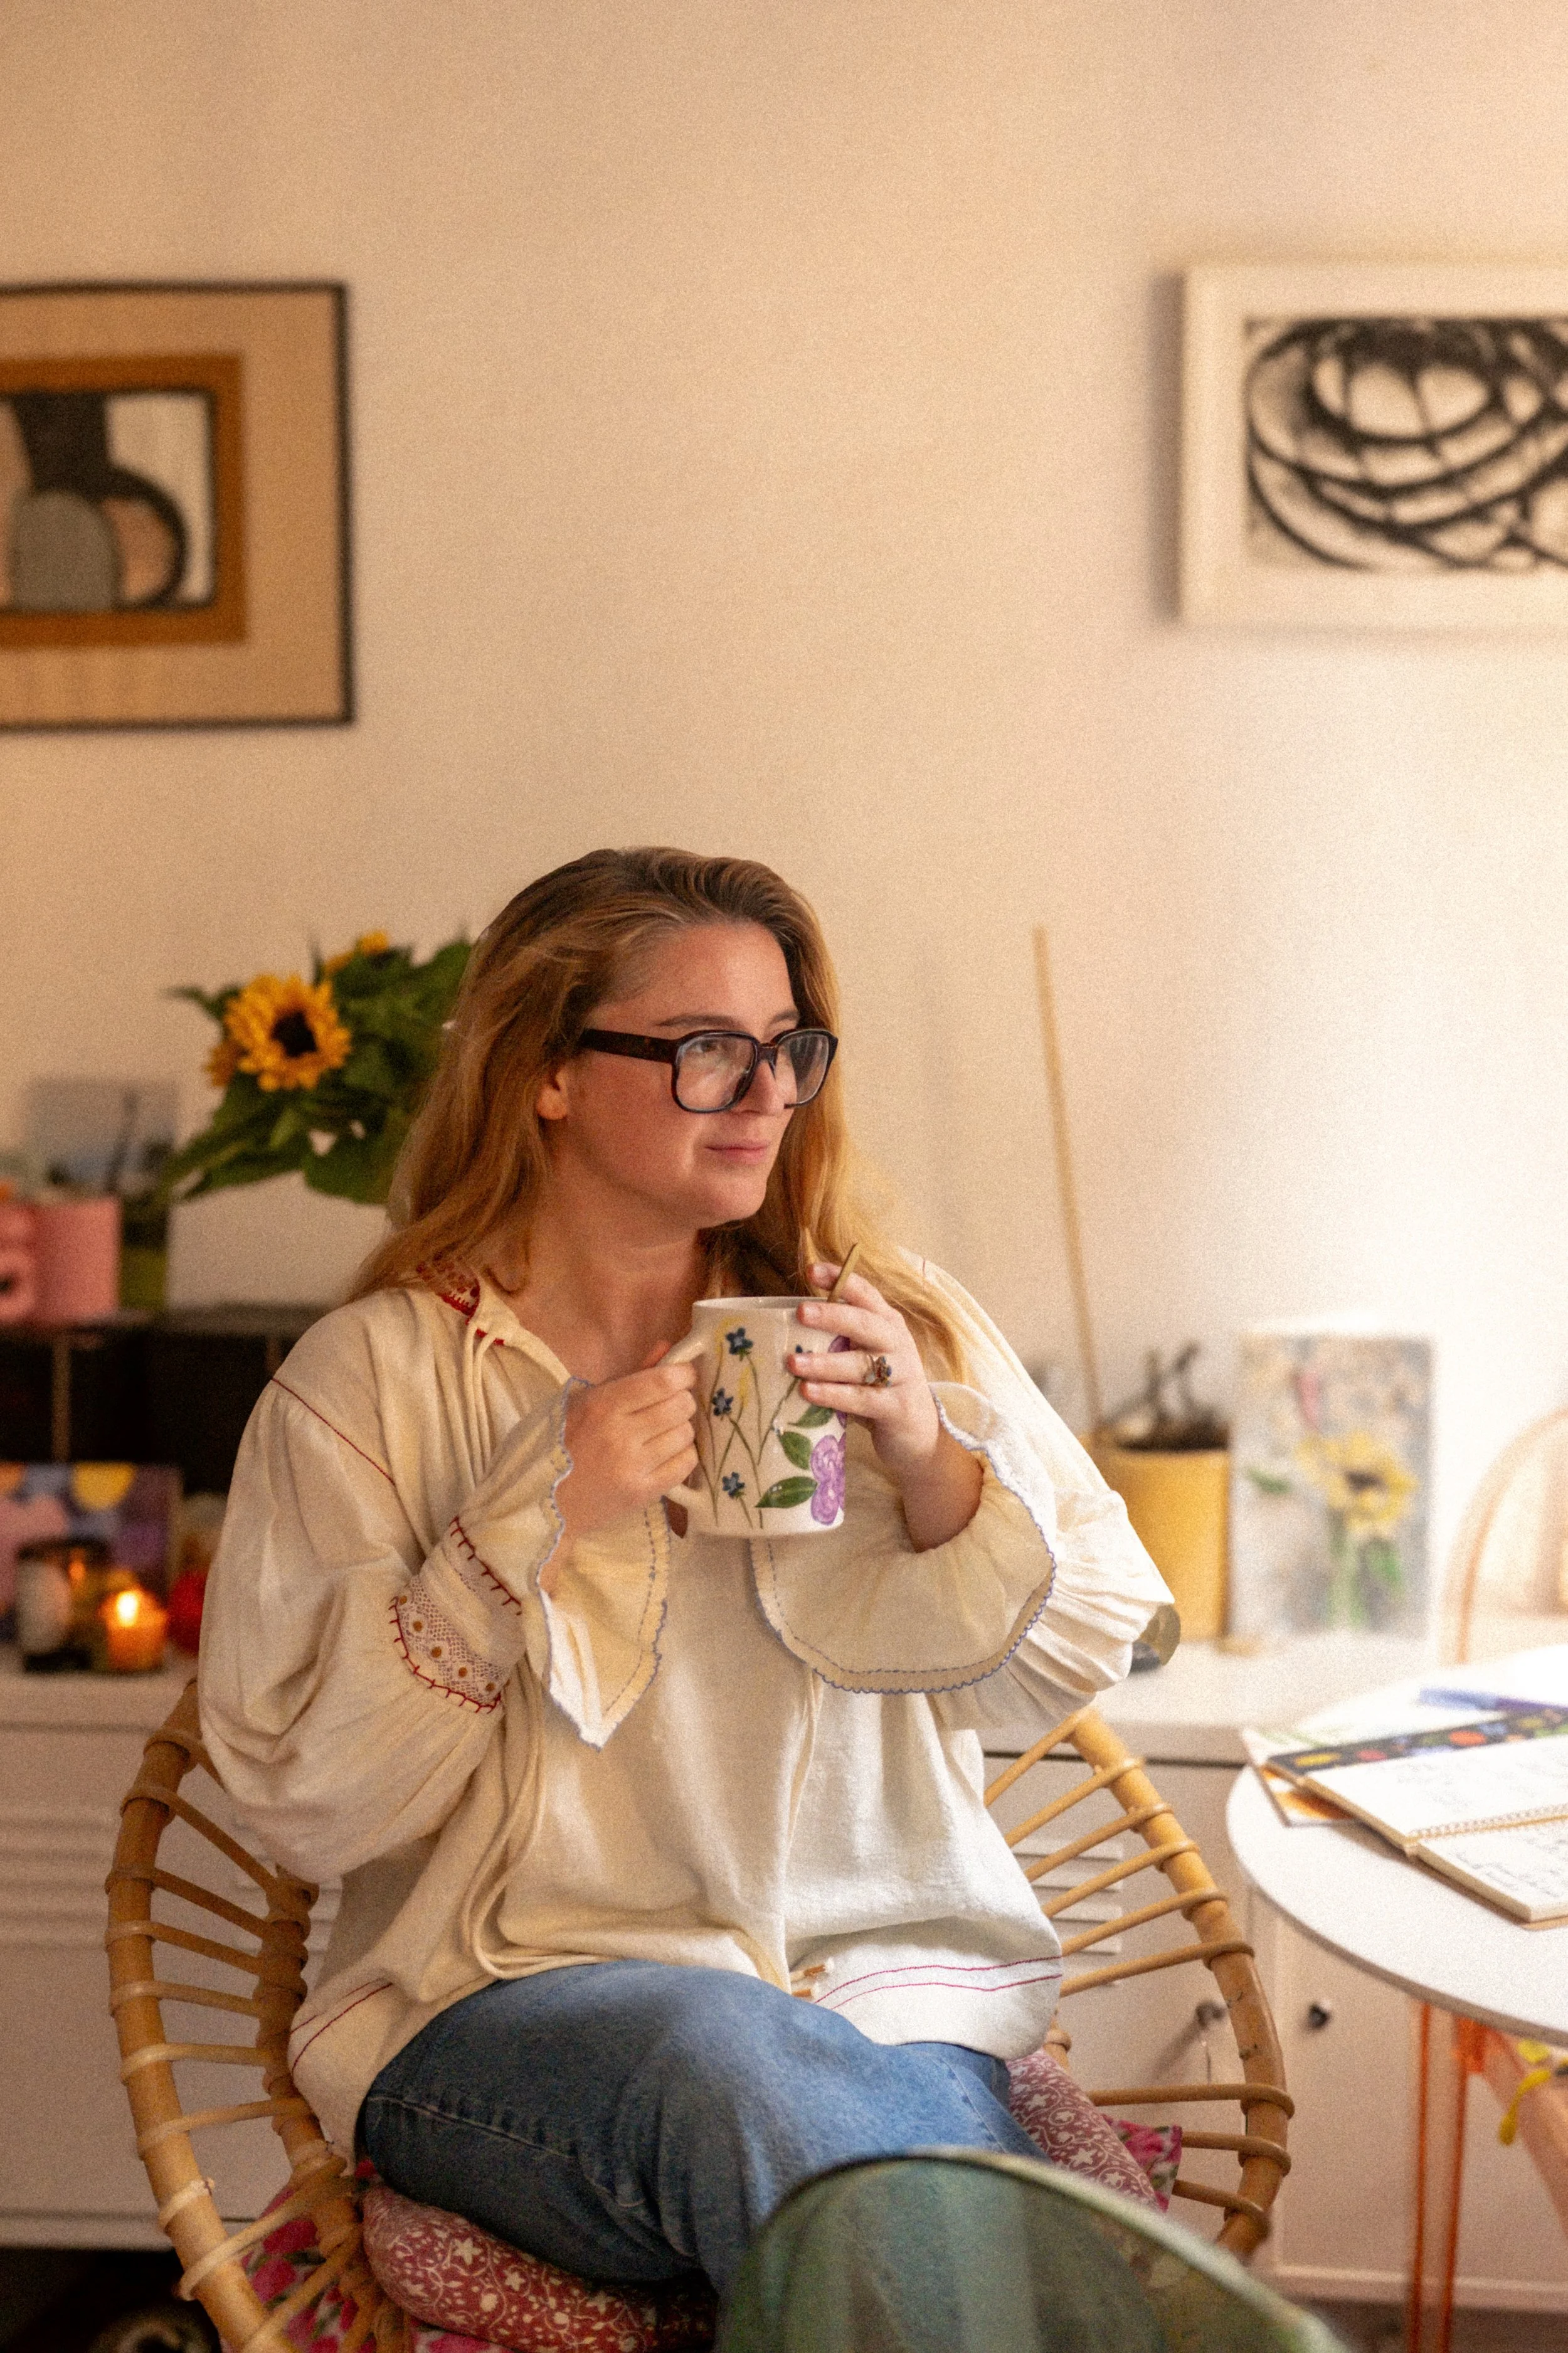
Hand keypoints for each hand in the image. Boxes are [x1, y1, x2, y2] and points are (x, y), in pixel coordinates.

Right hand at [556, 1354, 698, 1540]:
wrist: (542, 1499)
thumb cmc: (561, 1443)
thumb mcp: (584, 1400)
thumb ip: (631, 1374)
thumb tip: (669, 1349)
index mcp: (602, 1405)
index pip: (662, 1382)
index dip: (683, 1374)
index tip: (683, 1375)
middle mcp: (620, 1434)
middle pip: (681, 1406)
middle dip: (682, 1400)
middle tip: (670, 1405)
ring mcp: (633, 1467)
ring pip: (686, 1434)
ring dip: (681, 1428)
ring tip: (663, 1431)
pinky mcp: (643, 1493)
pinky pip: (685, 1464)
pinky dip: (682, 1454)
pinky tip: (666, 1453)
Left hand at [787, 1263, 981, 1548]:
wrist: (919, 1431)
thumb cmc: (879, 1386)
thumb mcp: (865, 1354)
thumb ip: (838, 1338)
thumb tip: (781, 1326)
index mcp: (887, 1323)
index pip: (865, 1293)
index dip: (840, 1279)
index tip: (811, 1271)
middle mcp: (897, 1343)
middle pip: (866, 1323)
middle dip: (833, 1315)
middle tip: (800, 1312)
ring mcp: (901, 1375)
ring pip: (862, 1364)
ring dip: (825, 1363)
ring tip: (793, 1362)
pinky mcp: (897, 1407)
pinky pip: (863, 1399)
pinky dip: (834, 1395)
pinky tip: (808, 1392)